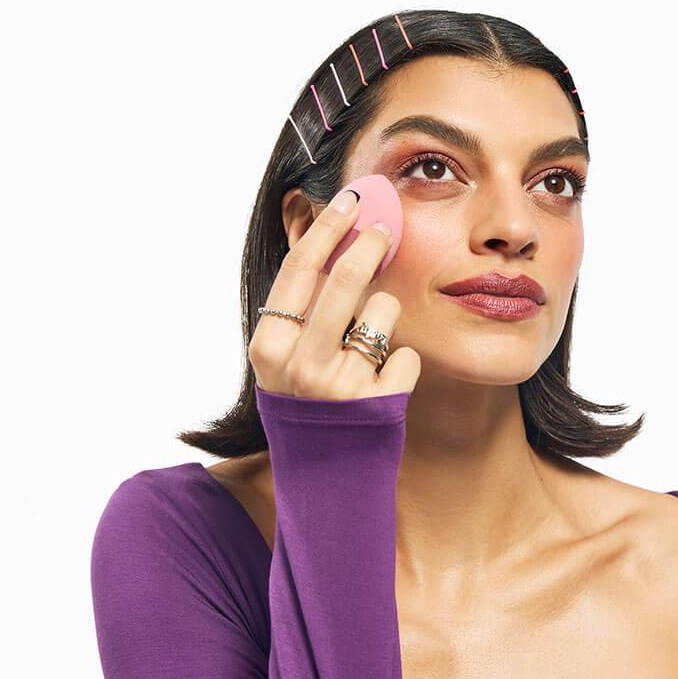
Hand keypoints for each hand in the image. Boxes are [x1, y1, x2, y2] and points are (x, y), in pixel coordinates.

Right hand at [248, 190, 420, 399]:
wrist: (324, 478)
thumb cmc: (305, 405)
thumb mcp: (282, 360)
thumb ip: (299, 307)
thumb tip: (325, 231)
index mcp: (269, 347)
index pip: (300, 268)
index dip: (328, 227)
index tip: (350, 200)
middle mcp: (300, 364)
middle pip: (346, 278)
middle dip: (371, 242)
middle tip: (385, 228)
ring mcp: (341, 385)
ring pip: (384, 312)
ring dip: (385, 319)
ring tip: (368, 349)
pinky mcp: (380, 405)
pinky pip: (407, 355)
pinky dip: (402, 365)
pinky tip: (383, 387)